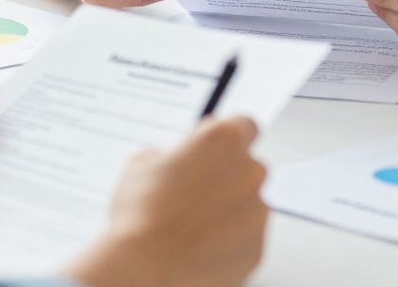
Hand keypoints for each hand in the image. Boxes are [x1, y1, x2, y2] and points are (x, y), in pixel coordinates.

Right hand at [67, 117, 268, 286]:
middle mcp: (249, 172)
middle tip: (193, 195)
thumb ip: (168, 156)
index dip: (225, 140)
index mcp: (223, 142)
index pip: (243, 126)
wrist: (146, 270)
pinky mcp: (257, 248)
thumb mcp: (140, 166)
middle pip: (247, 167)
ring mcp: (257, 212)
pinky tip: (198, 248)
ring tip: (190, 228)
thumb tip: (170, 164)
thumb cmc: (141, 218)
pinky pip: (246, 239)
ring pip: (247, 205)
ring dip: (227, 212)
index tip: (213, 150)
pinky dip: (229, 242)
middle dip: (225, 178)